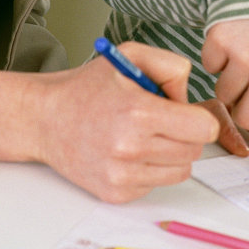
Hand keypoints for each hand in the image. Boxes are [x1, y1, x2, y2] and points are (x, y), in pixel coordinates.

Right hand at [30, 42, 218, 201]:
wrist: (46, 118)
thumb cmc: (90, 86)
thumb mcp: (131, 55)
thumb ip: (172, 67)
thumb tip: (190, 101)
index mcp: (139, 112)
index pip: (203, 129)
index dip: (200, 118)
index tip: (187, 113)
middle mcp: (130, 148)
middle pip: (194, 151)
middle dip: (186, 134)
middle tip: (165, 120)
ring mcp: (122, 175)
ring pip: (180, 171)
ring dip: (171, 153)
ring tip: (147, 134)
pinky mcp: (115, 193)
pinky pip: (156, 183)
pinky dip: (151, 168)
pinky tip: (130, 151)